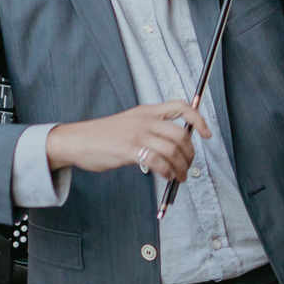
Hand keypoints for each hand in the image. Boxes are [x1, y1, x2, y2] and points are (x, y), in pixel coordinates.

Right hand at [47, 100, 211, 182]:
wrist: (76, 141)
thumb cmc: (103, 136)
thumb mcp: (130, 123)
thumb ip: (151, 128)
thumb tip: (175, 144)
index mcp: (146, 111)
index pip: (180, 106)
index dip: (198, 118)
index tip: (207, 133)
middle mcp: (144, 120)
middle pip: (181, 134)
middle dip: (190, 153)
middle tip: (189, 165)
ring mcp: (137, 134)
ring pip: (172, 150)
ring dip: (181, 167)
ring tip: (180, 176)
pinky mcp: (129, 150)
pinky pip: (158, 162)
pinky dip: (168, 172)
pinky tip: (168, 177)